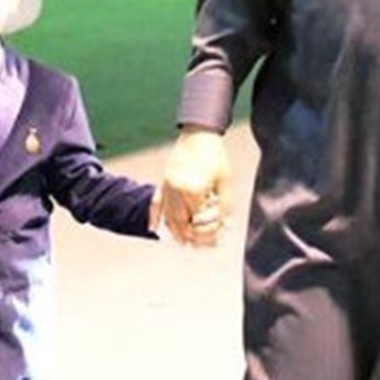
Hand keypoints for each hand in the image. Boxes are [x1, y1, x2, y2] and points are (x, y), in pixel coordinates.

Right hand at [159, 127, 232, 246]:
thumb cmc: (216, 156)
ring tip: (183, 243)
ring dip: (175, 232)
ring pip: (168, 216)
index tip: (218, 235)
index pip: (199, 219)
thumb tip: (224, 225)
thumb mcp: (226, 181)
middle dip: (192, 236)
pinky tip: (153, 229)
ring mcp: (167, 186)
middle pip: (181, 222)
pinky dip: (154, 217)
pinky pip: (156, 203)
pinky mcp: (163, 181)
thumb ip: (225, 205)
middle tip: (199, 245)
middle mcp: (176, 190)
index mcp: (192, 189)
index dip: (209, 229)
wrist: (199, 133)